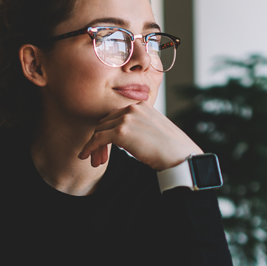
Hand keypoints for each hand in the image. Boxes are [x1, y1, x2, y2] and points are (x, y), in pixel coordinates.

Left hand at [78, 102, 203, 170]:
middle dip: (100, 139)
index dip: (108, 131)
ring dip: (94, 146)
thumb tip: (126, 137)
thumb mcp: (154, 130)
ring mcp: (127, 118)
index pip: (115, 116)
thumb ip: (139, 127)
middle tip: (98, 156)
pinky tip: (85, 156)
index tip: (105, 147)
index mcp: (141, 105)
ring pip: (99, 130)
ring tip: (94, 160)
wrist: (181, 157)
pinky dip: (89, 147)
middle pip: (105, 122)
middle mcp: (133, 107)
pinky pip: (97, 138)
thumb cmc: (172, 149)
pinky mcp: (121, 131)